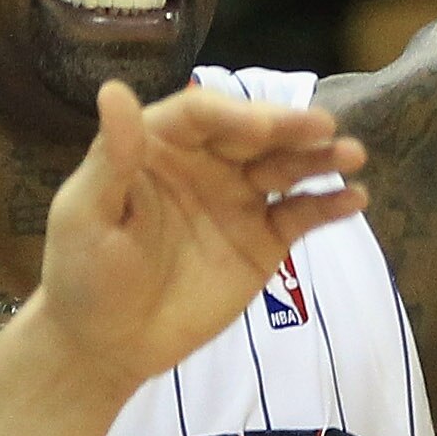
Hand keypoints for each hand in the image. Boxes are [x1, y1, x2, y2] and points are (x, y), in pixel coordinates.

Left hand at [26, 81, 366, 394]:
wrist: (105, 345)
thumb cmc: (83, 275)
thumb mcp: (86, 214)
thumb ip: (111, 157)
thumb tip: (114, 90)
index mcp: (158, 146)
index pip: (202, 114)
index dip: (235, 115)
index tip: (262, 129)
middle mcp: (204, 164)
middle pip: (253, 134)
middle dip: (289, 128)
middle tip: (325, 128)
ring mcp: (238, 202)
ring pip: (284, 168)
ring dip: (319, 159)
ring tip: (352, 155)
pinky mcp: (262, 242)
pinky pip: (300, 216)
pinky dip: (328, 206)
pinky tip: (353, 199)